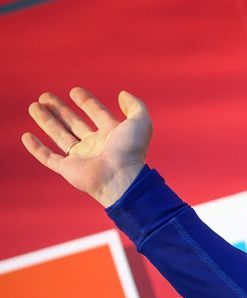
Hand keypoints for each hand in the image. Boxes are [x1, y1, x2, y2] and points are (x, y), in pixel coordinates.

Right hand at [22, 88, 151, 207]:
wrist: (120, 178)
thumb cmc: (130, 150)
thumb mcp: (140, 122)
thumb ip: (136, 106)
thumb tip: (122, 94)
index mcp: (112, 134)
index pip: (97, 114)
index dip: (87, 102)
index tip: (75, 91)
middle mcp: (96, 146)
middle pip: (74, 123)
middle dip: (60, 110)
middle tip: (45, 96)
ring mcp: (81, 158)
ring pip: (60, 136)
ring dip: (46, 121)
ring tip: (34, 106)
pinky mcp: (68, 170)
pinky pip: (48, 158)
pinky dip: (36, 148)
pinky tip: (26, 136)